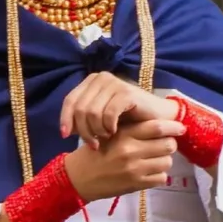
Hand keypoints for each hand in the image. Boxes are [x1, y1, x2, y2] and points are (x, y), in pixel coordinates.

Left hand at [60, 72, 179, 147]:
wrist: (157, 118)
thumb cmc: (127, 119)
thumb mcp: (99, 118)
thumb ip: (82, 119)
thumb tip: (65, 130)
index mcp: (91, 81)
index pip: (70, 100)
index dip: (65, 119)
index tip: (66, 137)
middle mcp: (101, 78)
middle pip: (80, 108)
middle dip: (84, 130)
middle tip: (93, 143)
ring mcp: (114, 83)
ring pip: (92, 113)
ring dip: (97, 130)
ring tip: (106, 137)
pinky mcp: (126, 93)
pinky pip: (108, 114)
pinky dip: (108, 127)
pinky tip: (114, 132)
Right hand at [64, 119, 185, 203]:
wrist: (78, 177)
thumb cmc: (95, 152)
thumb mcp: (109, 133)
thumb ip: (132, 129)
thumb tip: (161, 126)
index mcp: (124, 134)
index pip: (157, 127)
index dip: (173, 127)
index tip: (179, 128)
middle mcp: (131, 151)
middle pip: (168, 144)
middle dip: (170, 144)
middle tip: (164, 145)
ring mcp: (134, 169)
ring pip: (167, 162)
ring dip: (164, 160)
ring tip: (155, 159)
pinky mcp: (136, 184)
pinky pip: (161, 178)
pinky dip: (158, 175)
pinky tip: (149, 172)